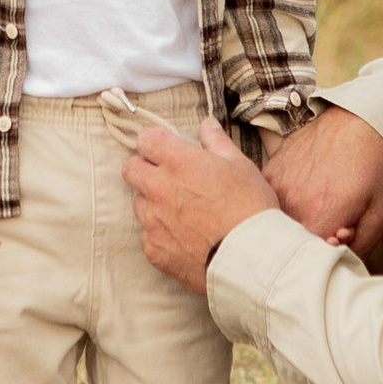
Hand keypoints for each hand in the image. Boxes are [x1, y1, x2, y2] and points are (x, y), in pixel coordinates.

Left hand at [122, 111, 278, 292]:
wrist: (251, 259)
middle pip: (131, 169)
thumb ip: (217, 142)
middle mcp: (159, 189)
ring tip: (181, 212)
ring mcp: (153, 221)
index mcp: (178, 162)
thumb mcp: (241, 166)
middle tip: (166, 177)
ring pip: (138, 203)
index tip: (165, 150)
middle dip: (144, 168)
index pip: (146, 140)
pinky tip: (183, 237)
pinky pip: (147, 235)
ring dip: (152, 203)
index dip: (155, 143)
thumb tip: (206, 125)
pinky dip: (160, 234)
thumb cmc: (250, 208)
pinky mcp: (154, 250)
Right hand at [265, 104, 382, 259]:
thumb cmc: (379, 162)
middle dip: (312, 240)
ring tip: (321, 205)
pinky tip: (307, 192)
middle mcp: (291, 201)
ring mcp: (276, 183)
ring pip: (277, 221)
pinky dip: (285, 203)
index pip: (307, 259)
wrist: (364, 116)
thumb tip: (338, 263)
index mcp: (320, 215)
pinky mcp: (270, 169)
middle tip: (336, 223)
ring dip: (297, 222)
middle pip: (290, 242)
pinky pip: (269, 199)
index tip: (342, 240)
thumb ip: (361, 246)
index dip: (325, 256)